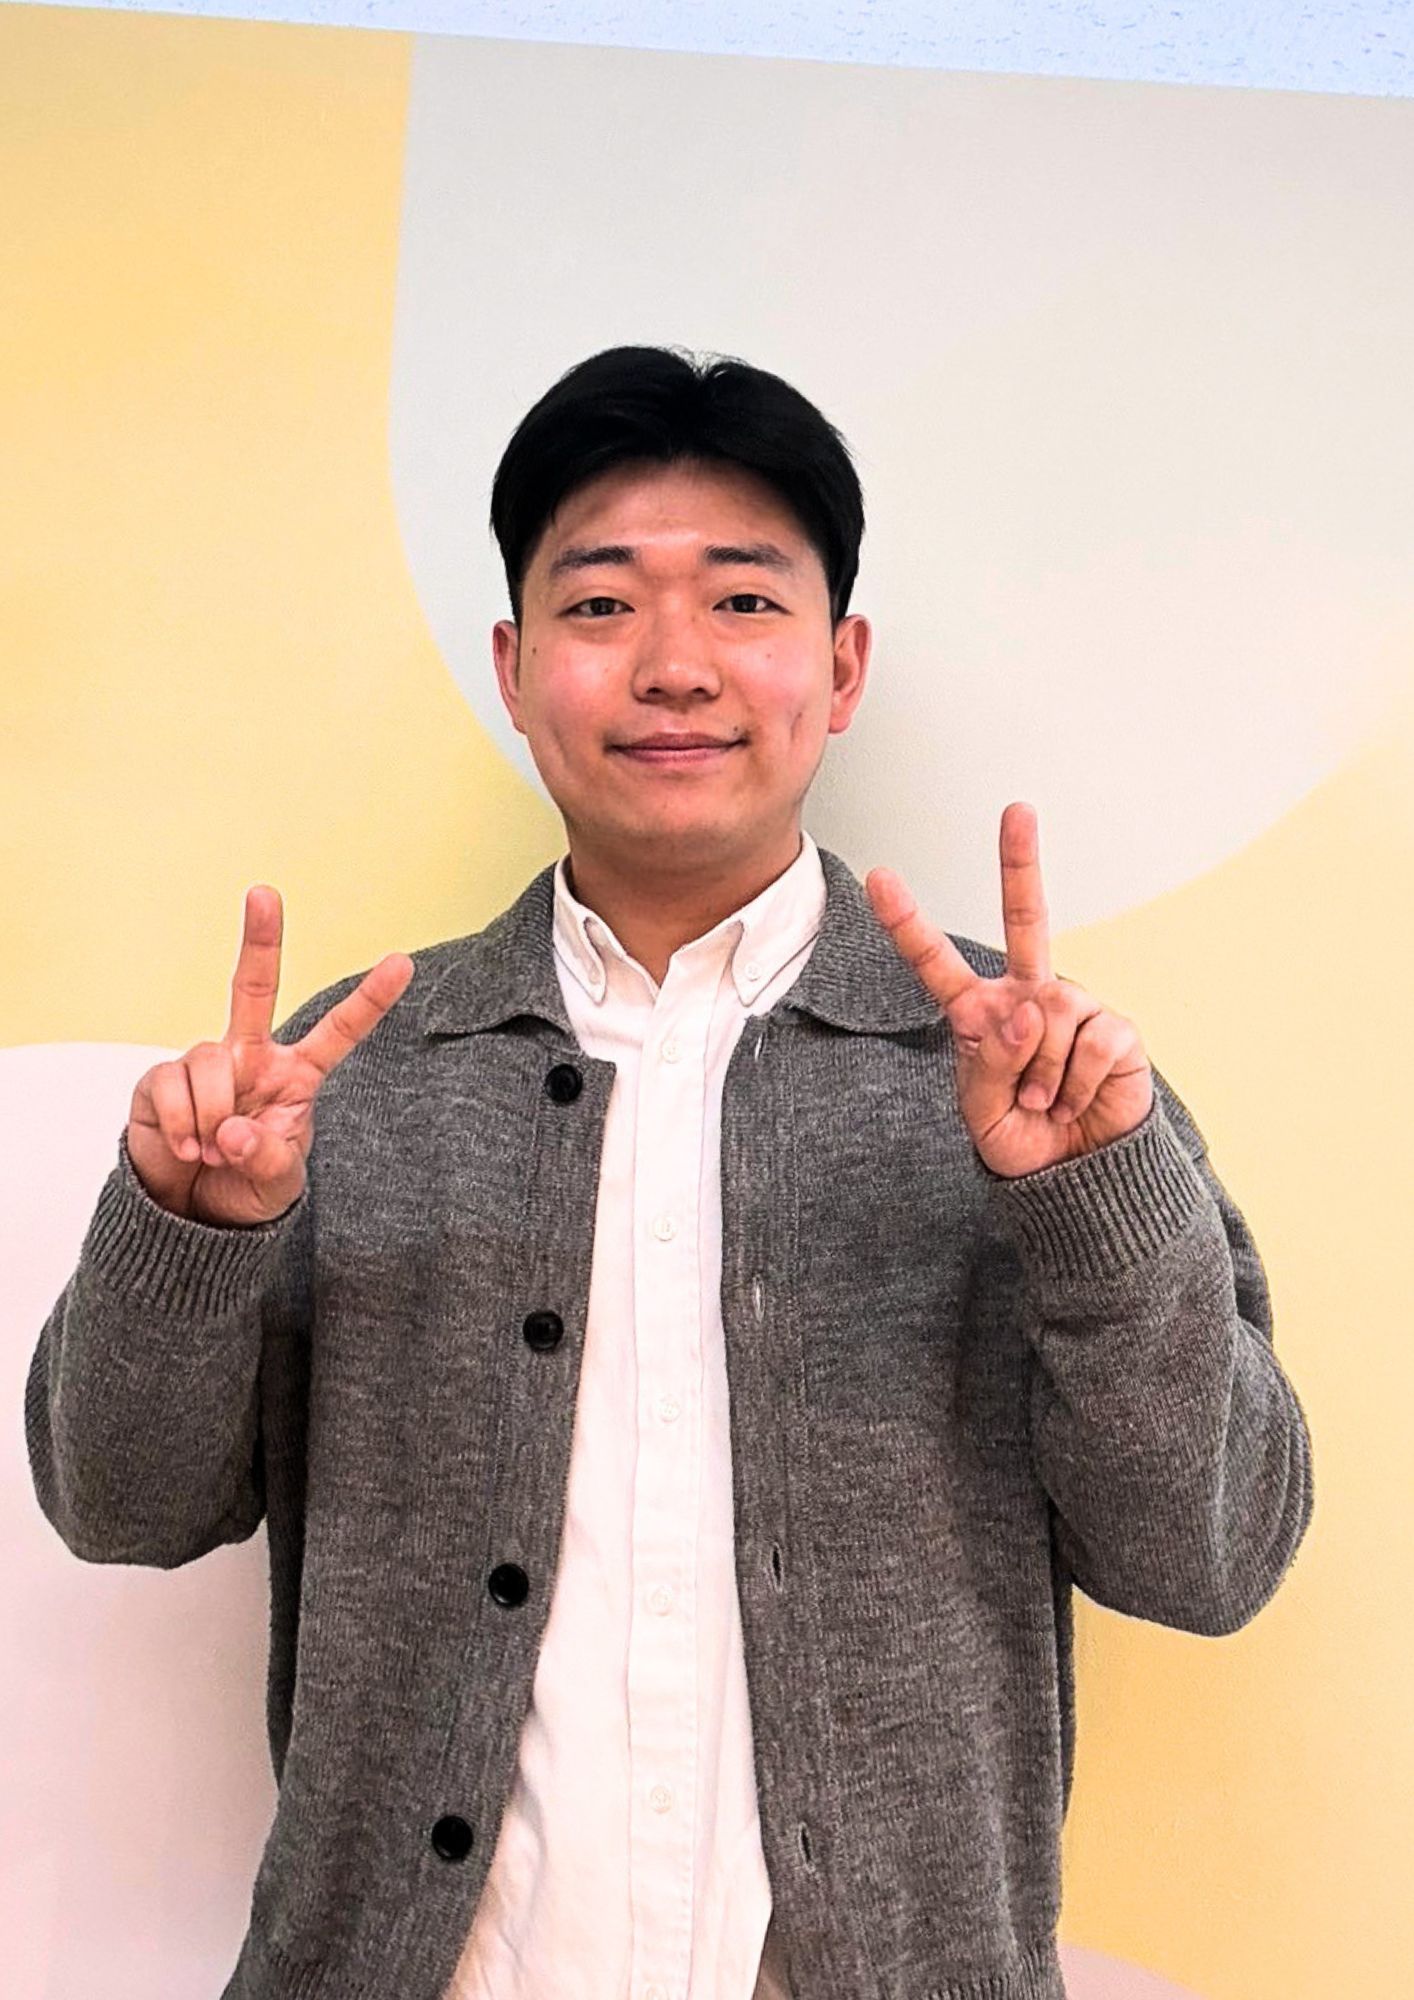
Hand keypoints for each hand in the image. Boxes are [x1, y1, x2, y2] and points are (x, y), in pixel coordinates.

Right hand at [126, 886, 414, 1224]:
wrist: (189, 1216)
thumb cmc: (246, 1189)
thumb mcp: (276, 1182)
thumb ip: (266, 1157)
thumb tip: (232, 1130)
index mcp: (295, 1076)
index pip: (338, 1033)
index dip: (370, 1000)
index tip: (403, 962)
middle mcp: (250, 1058)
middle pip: (254, 988)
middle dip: (260, 939)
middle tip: (263, 892)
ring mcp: (205, 1064)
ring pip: (210, 1061)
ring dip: (212, 1115)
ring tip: (212, 1152)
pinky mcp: (161, 1081)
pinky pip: (172, 1088)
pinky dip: (182, 1127)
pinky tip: (186, 1148)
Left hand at [865, 802, 1152, 1178]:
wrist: (1076, 1176)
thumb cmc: (1021, 1137)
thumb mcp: (981, 1115)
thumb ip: (990, 1064)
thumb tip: (1030, 1011)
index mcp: (979, 1014)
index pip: (936, 963)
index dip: (908, 923)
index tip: (880, 878)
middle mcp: (1026, 996)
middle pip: (1025, 919)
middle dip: (1021, 863)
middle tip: (1018, 810)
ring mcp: (1072, 1006)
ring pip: (1048, 1021)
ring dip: (1042, 1078)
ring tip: (1045, 1104)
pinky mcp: (1114, 1029)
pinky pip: (1090, 1045)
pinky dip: (1076, 1085)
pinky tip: (1075, 1100)